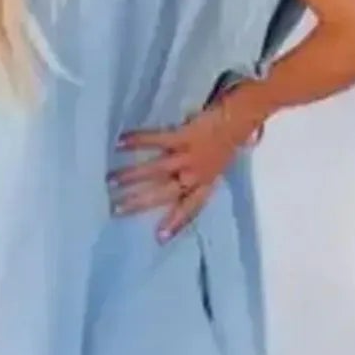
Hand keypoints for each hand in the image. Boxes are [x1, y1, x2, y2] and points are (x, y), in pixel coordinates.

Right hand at [110, 92, 264, 240]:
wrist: (243, 115)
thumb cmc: (230, 139)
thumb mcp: (218, 165)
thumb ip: (202, 178)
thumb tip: (190, 181)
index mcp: (206, 183)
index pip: (190, 208)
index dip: (175, 223)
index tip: (159, 238)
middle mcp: (196, 174)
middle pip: (165, 194)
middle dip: (139, 202)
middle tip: (116, 209)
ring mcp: (190, 156)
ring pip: (158, 171)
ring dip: (132, 176)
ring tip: (111, 180)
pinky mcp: (185, 136)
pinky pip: (158, 140)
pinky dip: (139, 141)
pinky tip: (121, 142)